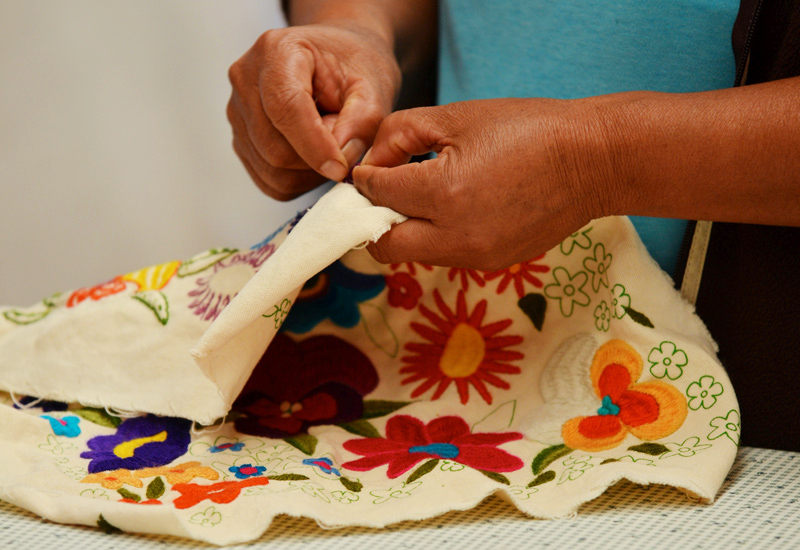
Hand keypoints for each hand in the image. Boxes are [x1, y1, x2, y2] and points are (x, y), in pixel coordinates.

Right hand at [227, 23, 400, 199]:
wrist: (336, 60)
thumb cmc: (353, 66)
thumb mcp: (373, 85)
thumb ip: (363, 120)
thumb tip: (341, 157)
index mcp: (276, 51)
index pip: (285, 108)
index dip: (314, 145)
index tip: (341, 168)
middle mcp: (246, 80)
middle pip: (274, 147)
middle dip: (316, 159)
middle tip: (345, 142)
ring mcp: (238, 112)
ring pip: (271, 169)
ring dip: (310, 171)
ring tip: (330, 142)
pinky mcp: (241, 140)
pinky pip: (269, 181)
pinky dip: (299, 180)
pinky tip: (316, 155)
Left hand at [353, 99, 621, 269]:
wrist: (592, 161)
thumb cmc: (526, 128)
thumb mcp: (455, 116)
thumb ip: (399, 135)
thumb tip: (371, 165)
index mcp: (444, 193)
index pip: (377, 195)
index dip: (364, 179)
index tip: (367, 170)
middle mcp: (456, 236)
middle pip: (384, 247)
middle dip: (372, 221)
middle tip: (381, 197)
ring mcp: (476, 256)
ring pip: (414, 255)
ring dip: (405, 231)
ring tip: (422, 198)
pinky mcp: (493, 264)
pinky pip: (445, 256)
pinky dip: (435, 237)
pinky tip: (454, 208)